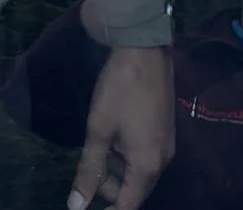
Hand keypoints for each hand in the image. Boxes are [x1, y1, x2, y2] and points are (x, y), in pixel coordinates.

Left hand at [68, 45, 173, 209]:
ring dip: (116, 165)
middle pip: (133, 190)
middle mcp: (162, 161)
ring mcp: (166, 144)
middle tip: (88, 161)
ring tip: (99, 140)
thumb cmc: (120, 90)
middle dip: (108, 184)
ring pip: (137, 170)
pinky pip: (144, 154)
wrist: (145, 48)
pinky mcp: (165, 129)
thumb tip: (76, 206)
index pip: (127, 207)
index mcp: (147, 167)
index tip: (85, 205)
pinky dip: (126, 151)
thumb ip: (88, 171)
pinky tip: (112, 131)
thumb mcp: (99, 131)